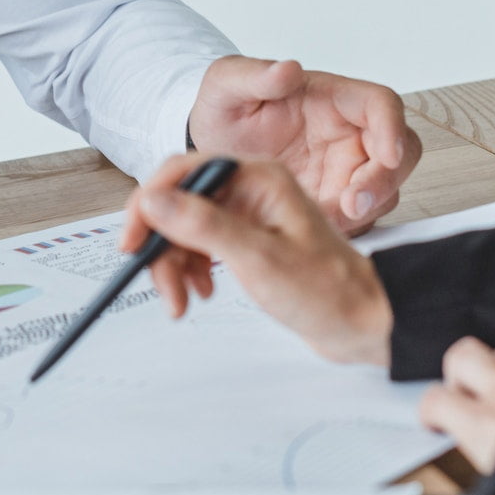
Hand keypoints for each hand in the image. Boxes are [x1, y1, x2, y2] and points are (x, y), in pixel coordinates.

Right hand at [121, 154, 393, 365]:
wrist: (363, 323)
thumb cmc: (328, 290)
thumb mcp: (259, 258)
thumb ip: (204, 226)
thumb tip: (154, 199)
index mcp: (258, 178)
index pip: (184, 171)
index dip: (149, 202)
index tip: (131, 239)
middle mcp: (251, 190)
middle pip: (178, 202)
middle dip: (160, 243)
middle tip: (157, 284)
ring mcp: (249, 216)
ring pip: (185, 228)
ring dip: (173, 263)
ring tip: (181, 301)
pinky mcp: (248, 241)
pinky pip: (201, 246)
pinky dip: (190, 270)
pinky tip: (199, 293)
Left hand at [187, 56, 421, 234]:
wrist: (210, 155)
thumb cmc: (223, 112)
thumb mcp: (224, 87)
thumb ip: (253, 75)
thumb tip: (288, 69)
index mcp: (333, 98)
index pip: (382, 103)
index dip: (393, 128)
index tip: (387, 155)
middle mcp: (350, 134)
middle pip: (401, 151)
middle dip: (386, 179)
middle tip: (352, 204)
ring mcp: (347, 170)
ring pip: (386, 190)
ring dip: (366, 209)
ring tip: (323, 219)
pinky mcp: (337, 202)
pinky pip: (360, 218)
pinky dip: (347, 228)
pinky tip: (314, 229)